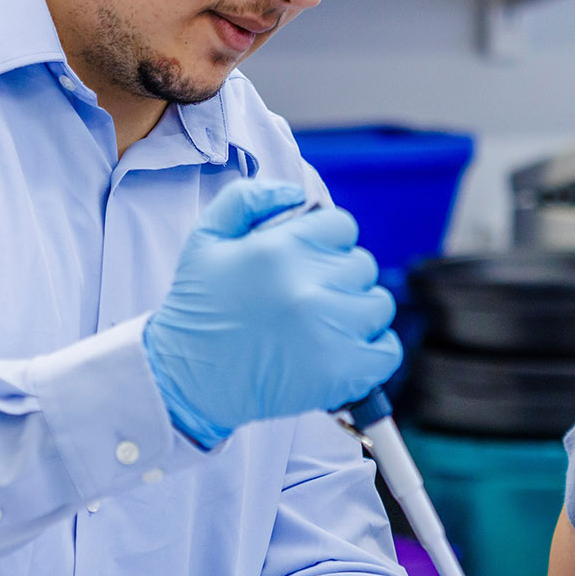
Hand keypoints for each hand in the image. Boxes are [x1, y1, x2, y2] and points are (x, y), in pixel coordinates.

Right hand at [143, 179, 400, 447]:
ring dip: (358, 314)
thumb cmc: (199, 309)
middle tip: (309, 300)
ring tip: (325, 327)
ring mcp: (328, 330)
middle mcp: (307, 286)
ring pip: (379, 305)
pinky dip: (372, 352)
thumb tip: (297, 194)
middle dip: (340, 279)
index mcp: (279, 249)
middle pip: (363, 265)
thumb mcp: (206, 237)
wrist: (186, 381)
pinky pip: (387, 351)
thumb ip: (248, 199)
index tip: (309, 264)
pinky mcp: (340, 372)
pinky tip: (343, 352)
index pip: (342, 226)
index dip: (327, 243)